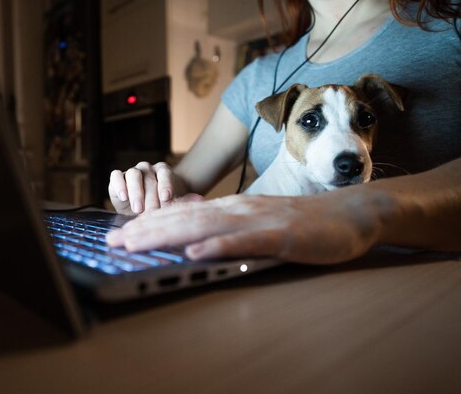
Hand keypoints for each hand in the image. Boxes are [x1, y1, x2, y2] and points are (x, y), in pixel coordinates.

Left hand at [107, 190, 389, 263]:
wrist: (348, 214)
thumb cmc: (301, 223)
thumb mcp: (257, 223)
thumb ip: (227, 228)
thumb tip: (193, 240)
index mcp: (230, 208)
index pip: (181, 214)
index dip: (148, 223)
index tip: (119, 233)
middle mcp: (237, 210)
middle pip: (182, 218)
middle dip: (144, 229)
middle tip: (112, 240)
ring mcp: (257, 221)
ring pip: (204, 226)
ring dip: (166, 234)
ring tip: (136, 242)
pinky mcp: (279, 237)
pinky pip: (243, 242)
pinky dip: (216, 246)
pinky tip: (194, 252)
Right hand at [108, 161, 202, 214]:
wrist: (144, 208)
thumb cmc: (162, 205)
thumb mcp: (174, 204)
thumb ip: (185, 201)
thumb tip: (200, 199)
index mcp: (163, 171)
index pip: (165, 173)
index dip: (165, 185)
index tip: (166, 198)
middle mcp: (147, 169)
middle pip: (149, 177)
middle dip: (150, 195)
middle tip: (151, 211)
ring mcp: (132, 172)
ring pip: (133, 175)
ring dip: (136, 192)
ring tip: (138, 208)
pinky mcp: (117, 178)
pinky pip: (116, 176)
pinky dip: (119, 185)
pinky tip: (123, 197)